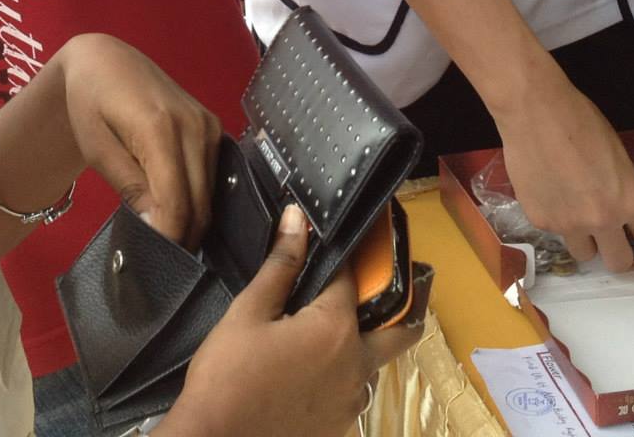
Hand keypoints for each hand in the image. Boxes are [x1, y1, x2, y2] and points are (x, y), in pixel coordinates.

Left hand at [58, 34, 220, 247]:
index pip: (178, 202)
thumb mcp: (98, 149)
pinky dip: (199, 198)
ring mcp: (209, 124)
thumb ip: (130, 187)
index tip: (156, 261)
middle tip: (160, 259)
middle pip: (201, 203)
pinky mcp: (213, 126)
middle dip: (183, 236)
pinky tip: (178, 209)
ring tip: (165, 235)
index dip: (170, 238)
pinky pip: (213, 175)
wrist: (105, 61)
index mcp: (161, 129)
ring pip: (211, 194)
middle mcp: (194, 126)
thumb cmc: (90, 103)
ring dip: (193, 220)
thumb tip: (158, 228)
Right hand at [168, 207, 420, 436]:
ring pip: (375, 363)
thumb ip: (280, 265)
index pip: (353, 278)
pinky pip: (355, 391)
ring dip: (364, 343)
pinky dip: (345, 373)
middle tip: (397, 285)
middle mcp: (357, 366)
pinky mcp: (340, 426)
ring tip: (333, 329)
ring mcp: (352, 401)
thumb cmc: (227, 375)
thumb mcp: (248, 313)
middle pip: (402, 330)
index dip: (345, 257)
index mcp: (337, 330)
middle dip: (405, 304)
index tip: (342, 244)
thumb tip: (298, 218)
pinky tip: (314, 368)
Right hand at [487, 56, 633, 271]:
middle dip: (618, 250)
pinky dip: (556, 218)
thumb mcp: (618, 155)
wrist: (535, 112)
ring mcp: (569, 226)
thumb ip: (624, 189)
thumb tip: (623, 205)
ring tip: (574, 211)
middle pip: (619, 263)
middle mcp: (602, 221)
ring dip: (585, 239)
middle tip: (609, 233)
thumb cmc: (581, 120)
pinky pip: (555, 232)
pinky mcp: (540, 222)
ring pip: (585, 254)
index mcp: (629, 201)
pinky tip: (549, 191)